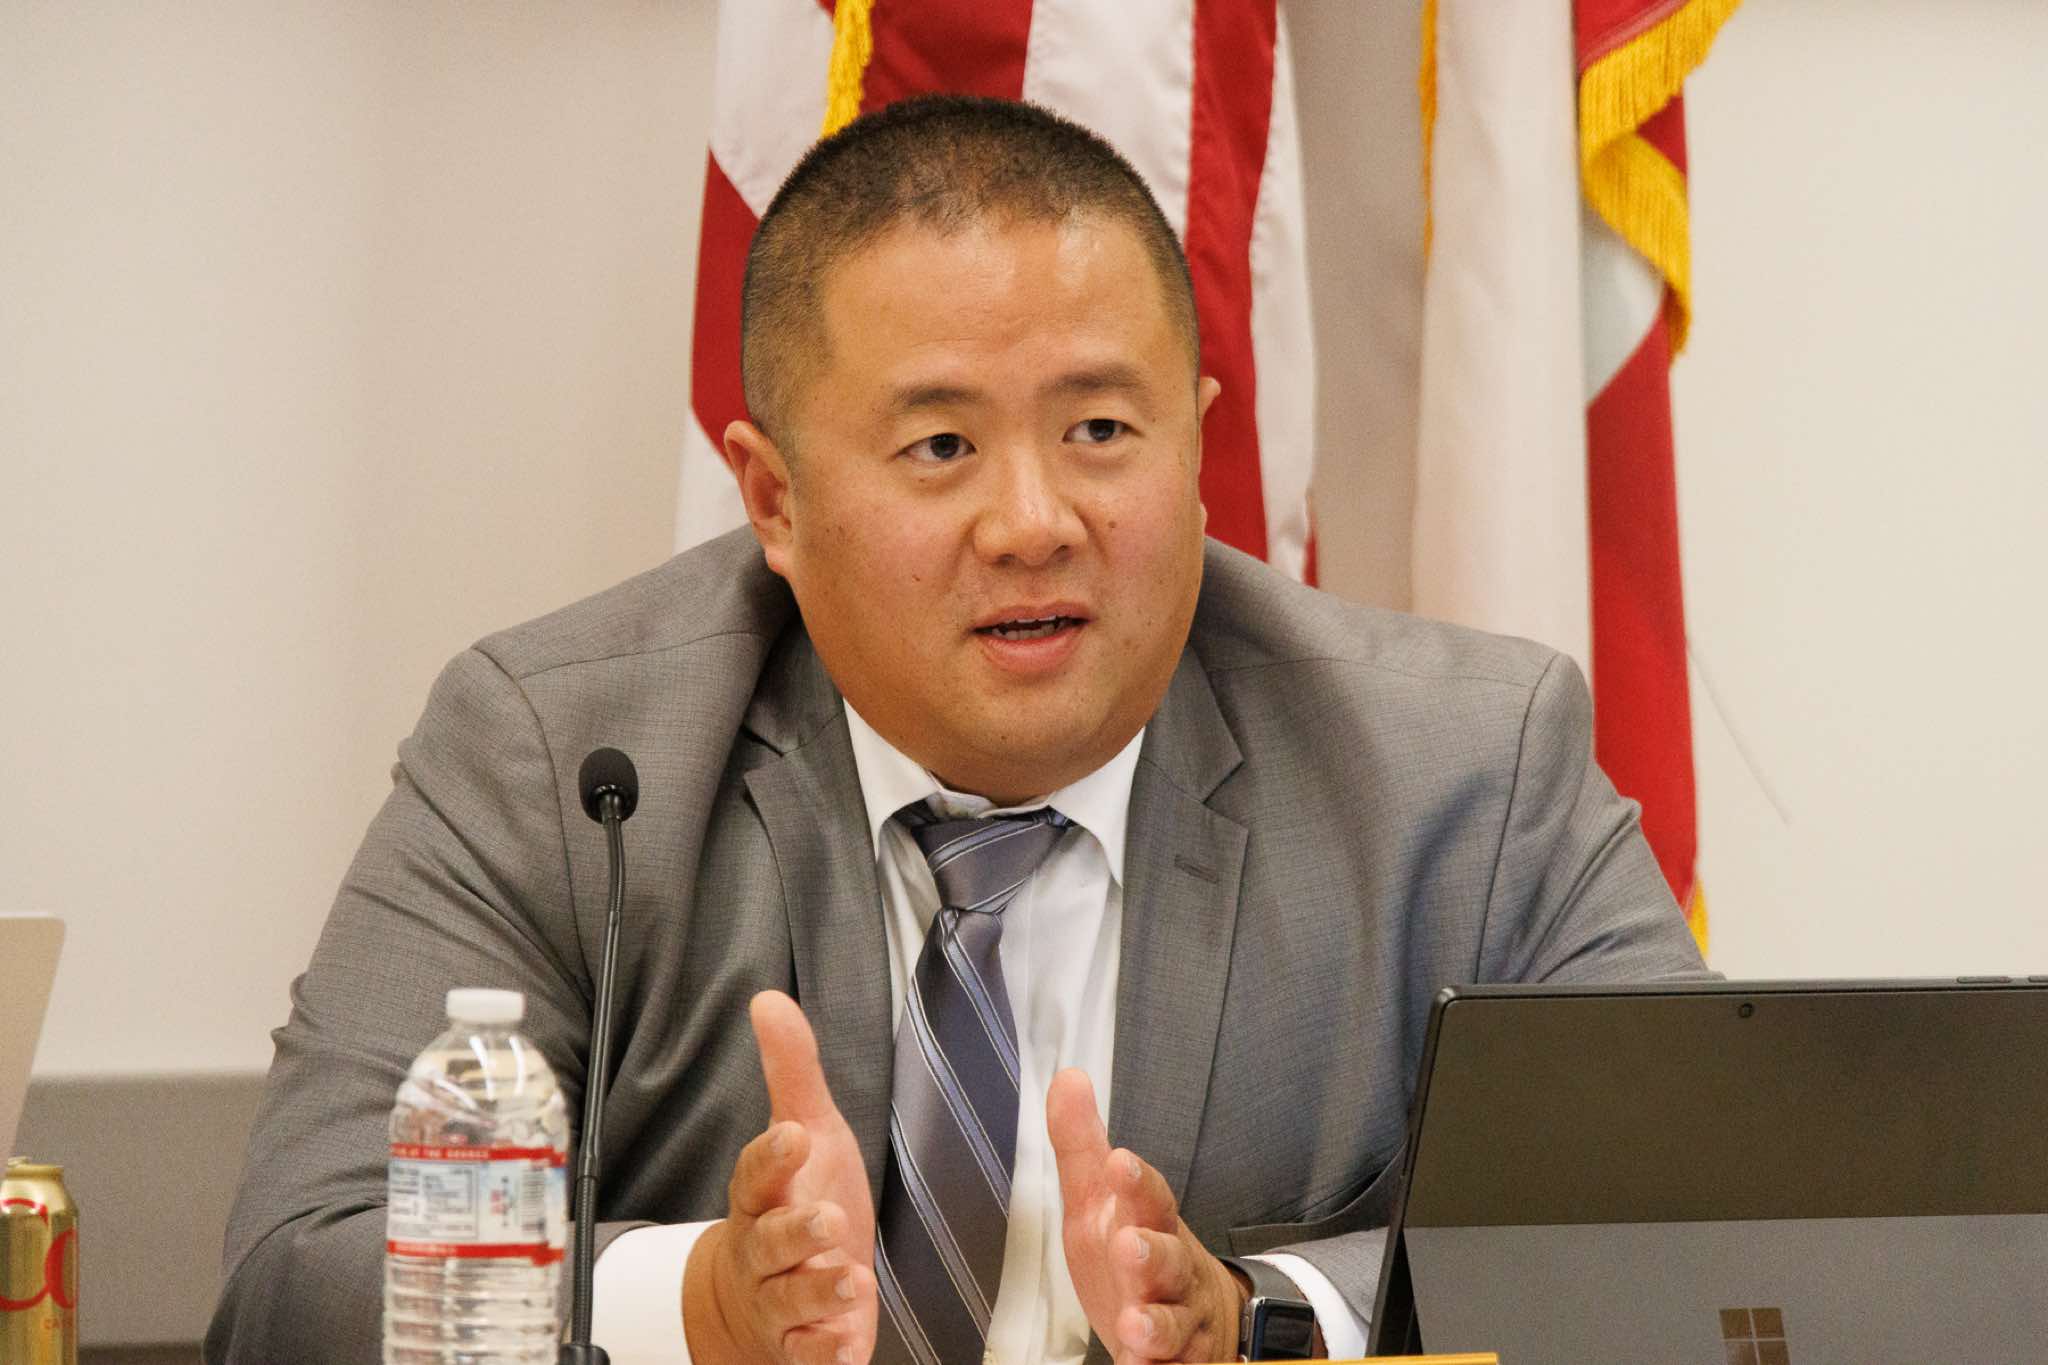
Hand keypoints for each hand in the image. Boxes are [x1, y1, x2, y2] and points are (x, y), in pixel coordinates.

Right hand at [683, 991, 877, 1364]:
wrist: (759, 1302)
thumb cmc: (794, 1203)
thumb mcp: (807, 1133)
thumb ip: (792, 1072)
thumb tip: (769, 999)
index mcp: (762, 1196)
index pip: (753, 1174)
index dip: (770, 1157)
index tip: (793, 1135)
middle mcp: (764, 1250)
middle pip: (768, 1242)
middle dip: (796, 1232)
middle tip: (829, 1220)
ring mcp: (780, 1302)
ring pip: (788, 1300)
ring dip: (818, 1293)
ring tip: (851, 1281)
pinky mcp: (803, 1345)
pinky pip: (805, 1355)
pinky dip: (823, 1354)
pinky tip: (845, 1347)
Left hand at [1048, 1068, 1247, 1362]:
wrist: (1203, 1320)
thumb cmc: (1141, 1253)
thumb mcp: (1102, 1199)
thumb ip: (1082, 1144)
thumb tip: (1067, 1078)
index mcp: (1152, 1224)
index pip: (1150, 1198)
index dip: (1137, 1183)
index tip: (1121, 1164)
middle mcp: (1172, 1273)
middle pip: (1167, 1259)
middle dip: (1149, 1253)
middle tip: (1129, 1246)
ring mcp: (1178, 1321)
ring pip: (1173, 1322)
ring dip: (1155, 1323)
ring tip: (1135, 1323)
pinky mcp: (1177, 1361)